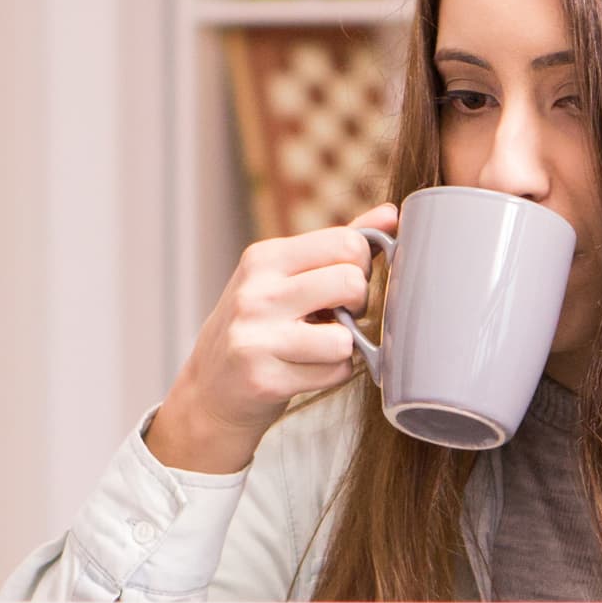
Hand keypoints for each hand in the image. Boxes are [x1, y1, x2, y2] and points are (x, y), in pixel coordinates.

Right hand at [143, 204, 398, 476]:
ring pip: (345, 338)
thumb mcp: (286, 276)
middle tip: (337, 316)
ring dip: (345, 347)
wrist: (210, 387)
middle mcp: (256, 293)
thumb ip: (338, 245)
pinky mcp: (263, 380)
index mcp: (264, 258)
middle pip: (350, 283)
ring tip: (320, 345)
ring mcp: (256, 338)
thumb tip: (391, 215)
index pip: (346, 243)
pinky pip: (335, 373)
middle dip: (358, 305)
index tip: (343, 284)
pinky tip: (307, 370)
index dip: (360, 266)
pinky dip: (333, 374)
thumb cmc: (260, 325)